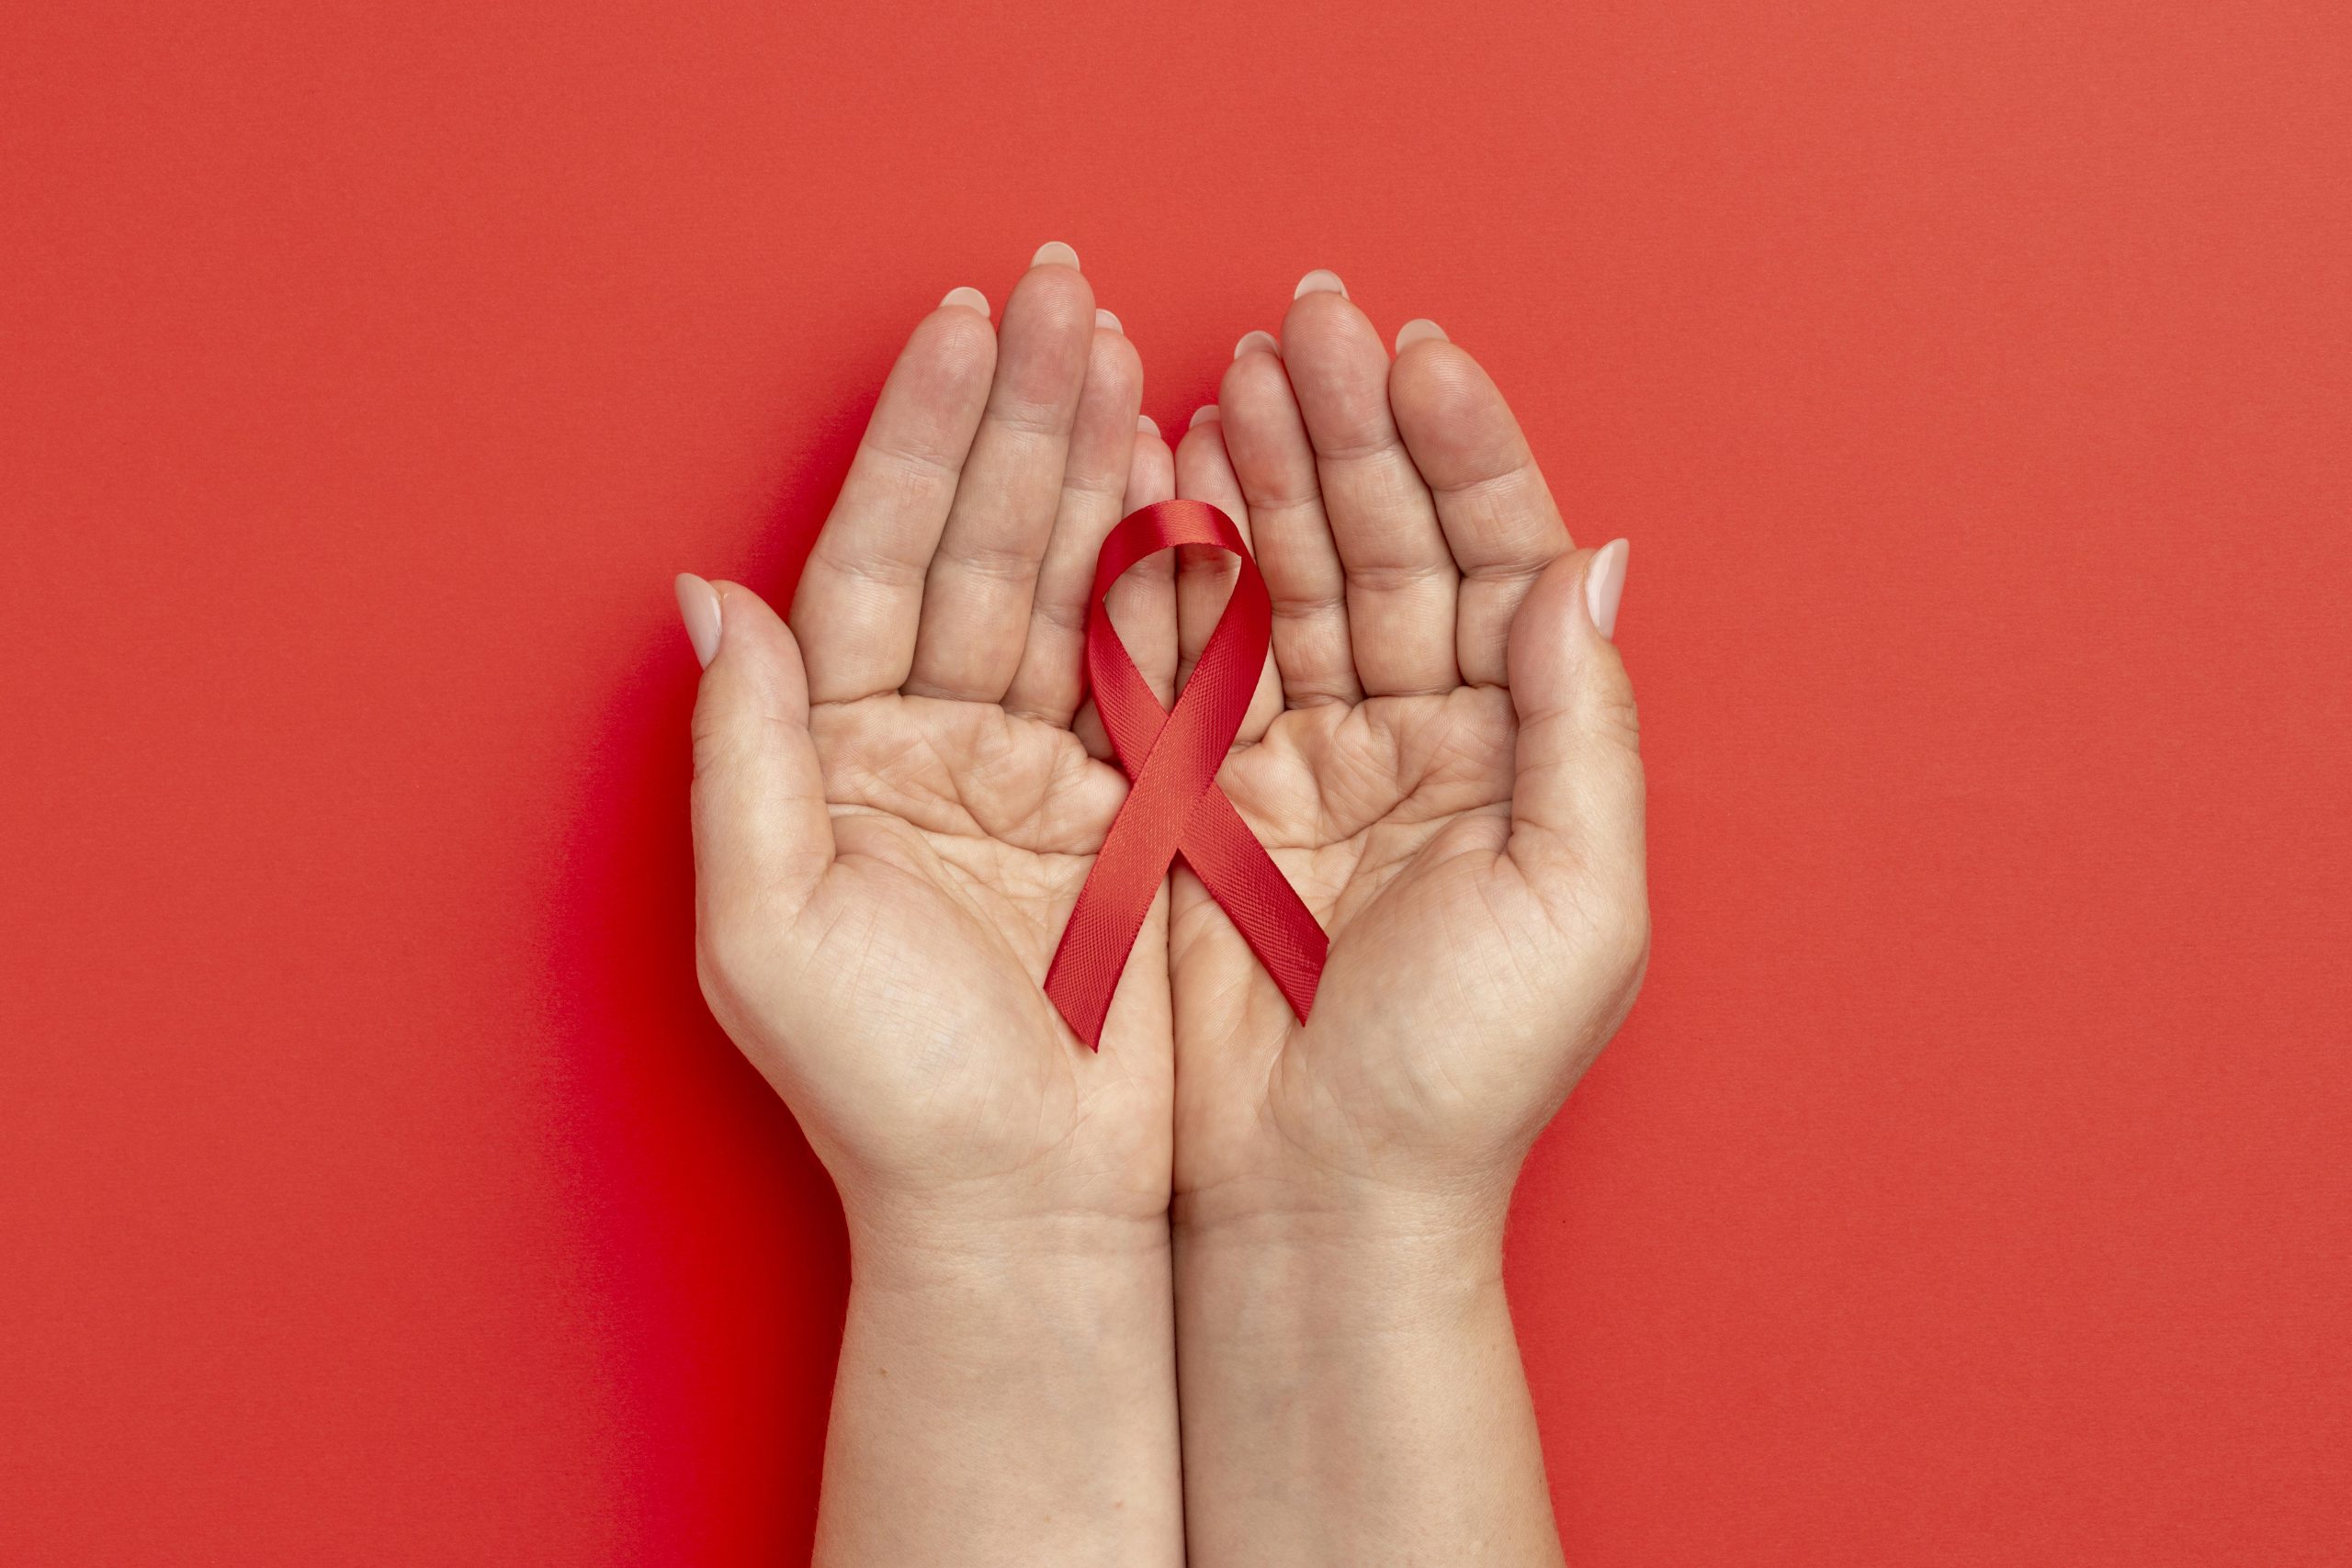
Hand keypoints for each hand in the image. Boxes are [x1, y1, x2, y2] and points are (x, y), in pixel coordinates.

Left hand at [683, 251, 1177, 1243]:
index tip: (962, 327)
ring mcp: (1034, 772)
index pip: (874, 563)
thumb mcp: (773, 929)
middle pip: (975, 548)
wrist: (1027, 1215)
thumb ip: (743, 756)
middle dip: (1017, 417)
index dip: (918, 441)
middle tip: (1062, 293)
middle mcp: (928, 748)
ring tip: (1122, 350)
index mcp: (836, 760)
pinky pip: (1146, 666)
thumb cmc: (884, 1097)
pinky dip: (1169, 573)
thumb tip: (707, 599)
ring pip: (1065, 586)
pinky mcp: (1128, 812)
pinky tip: (1185, 475)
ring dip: (1092, 466)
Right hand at [1170, 278, 1648, 1248]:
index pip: (1498, 564)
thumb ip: (1582, 727)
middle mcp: (1417, 741)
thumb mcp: (1574, 901)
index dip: (1464, 453)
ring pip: (1293, 580)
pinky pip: (1197, 654)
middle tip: (1306, 321)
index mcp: (1516, 757)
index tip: (1417, 353)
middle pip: (1391, 547)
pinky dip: (1183, 564)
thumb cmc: (1461, 1079)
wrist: (1315, 1202)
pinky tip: (1171, 473)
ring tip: (1236, 367)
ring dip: (1269, 471)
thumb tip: (1590, 564)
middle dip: (1353, 430)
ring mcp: (1305, 761)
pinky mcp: (1205, 797)